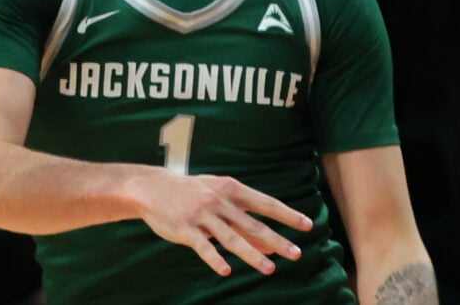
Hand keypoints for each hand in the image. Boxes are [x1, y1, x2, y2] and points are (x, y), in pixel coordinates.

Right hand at [129, 168, 312, 277]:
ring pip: (231, 238)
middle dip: (276, 240)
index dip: (287, 215)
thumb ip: (244, 220)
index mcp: (230, 189)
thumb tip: (271, 243)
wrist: (151, 187)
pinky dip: (215, 259)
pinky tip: (226, 271)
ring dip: (252, 254)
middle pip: (252, 223)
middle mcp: (219, 201)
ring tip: (270, 269)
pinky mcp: (185, 229)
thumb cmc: (192, 193)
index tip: (308, 225)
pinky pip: (203, 247)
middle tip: (296, 254)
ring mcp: (202, 215)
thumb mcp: (218, 199)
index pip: (265, 203)